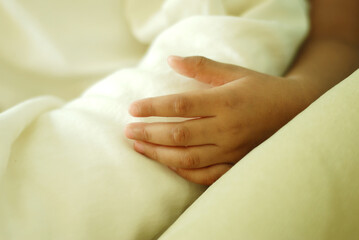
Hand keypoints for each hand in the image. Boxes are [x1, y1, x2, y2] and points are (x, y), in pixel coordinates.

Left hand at [125, 56, 306, 184]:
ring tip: (139, 148)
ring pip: (188, 158)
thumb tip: (170, 59)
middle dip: (149, 134)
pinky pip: (206, 175)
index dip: (154, 108)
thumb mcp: (233, 73)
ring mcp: (232, 150)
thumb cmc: (261, 89)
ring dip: (159, 154)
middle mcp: (227, 128)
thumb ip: (201, 67)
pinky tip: (167, 163)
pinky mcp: (236, 163)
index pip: (181, 106)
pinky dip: (183, 171)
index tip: (133, 109)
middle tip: (128, 131)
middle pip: (179, 135)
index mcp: (225, 102)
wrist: (294, 112)